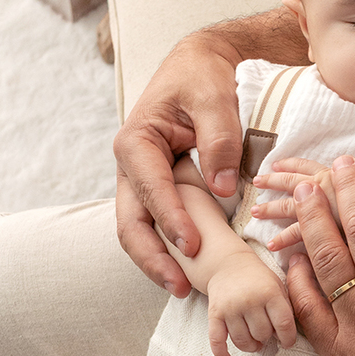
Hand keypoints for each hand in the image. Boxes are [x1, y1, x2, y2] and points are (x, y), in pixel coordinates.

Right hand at [114, 34, 244, 296]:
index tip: (192, 245)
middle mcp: (131, 166)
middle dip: (153, 257)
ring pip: (138, 230)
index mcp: (136, 141)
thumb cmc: (202, 76)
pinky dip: (168, 250)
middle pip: (131, 222)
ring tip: (184, 289)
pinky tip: (190, 272)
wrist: (199, 66)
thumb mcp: (214, 97)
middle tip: (180, 286)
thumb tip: (223, 188)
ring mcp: (141, 182)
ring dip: (157, 262)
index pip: (150, 188)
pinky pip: (156, 226)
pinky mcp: (157, 191)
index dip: (170, 219)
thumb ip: (219, 139)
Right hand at [206, 250, 295, 355]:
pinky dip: (221, 354)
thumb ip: (286, 308)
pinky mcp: (214, 314)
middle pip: (262, 334)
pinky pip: (216, 340)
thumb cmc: (258, 279)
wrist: (228, 264)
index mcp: (270, 292)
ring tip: (255, 342)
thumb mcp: (278, 286)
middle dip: (267, 338)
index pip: (284, 324)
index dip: (288, 339)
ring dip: (251, 346)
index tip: (287, 343)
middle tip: (266, 333)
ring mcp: (230, 308)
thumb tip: (286, 337)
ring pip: (243, 341)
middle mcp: (249, 300)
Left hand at [255, 157, 354, 253]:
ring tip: (256, 212)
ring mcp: (325, 209)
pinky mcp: (323, 232)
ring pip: (290, 207)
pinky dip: (283, 238)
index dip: (294, 164)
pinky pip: (297, 234)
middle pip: (296, 181)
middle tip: (259, 180)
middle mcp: (330, 188)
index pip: (312, 166)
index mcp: (341, 177)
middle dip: (275, 181)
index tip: (279, 164)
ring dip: (271, 208)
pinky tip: (272, 245)